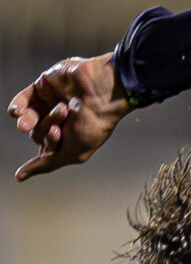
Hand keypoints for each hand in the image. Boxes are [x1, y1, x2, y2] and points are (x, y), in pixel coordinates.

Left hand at [10, 52, 127, 179]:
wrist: (100, 94)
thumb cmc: (93, 124)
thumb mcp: (72, 153)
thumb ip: (46, 164)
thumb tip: (20, 176)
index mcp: (69, 139)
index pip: (46, 150)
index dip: (48, 147)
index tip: (53, 143)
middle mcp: (59, 122)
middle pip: (37, 134)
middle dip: (46, 131)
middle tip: (60, 126)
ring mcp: (49, 104)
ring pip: (30, 118)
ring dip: (38, 118)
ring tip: (60, 110)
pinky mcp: (43, 87)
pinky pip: (22, 99)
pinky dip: (17, 107)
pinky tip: (18, 112)